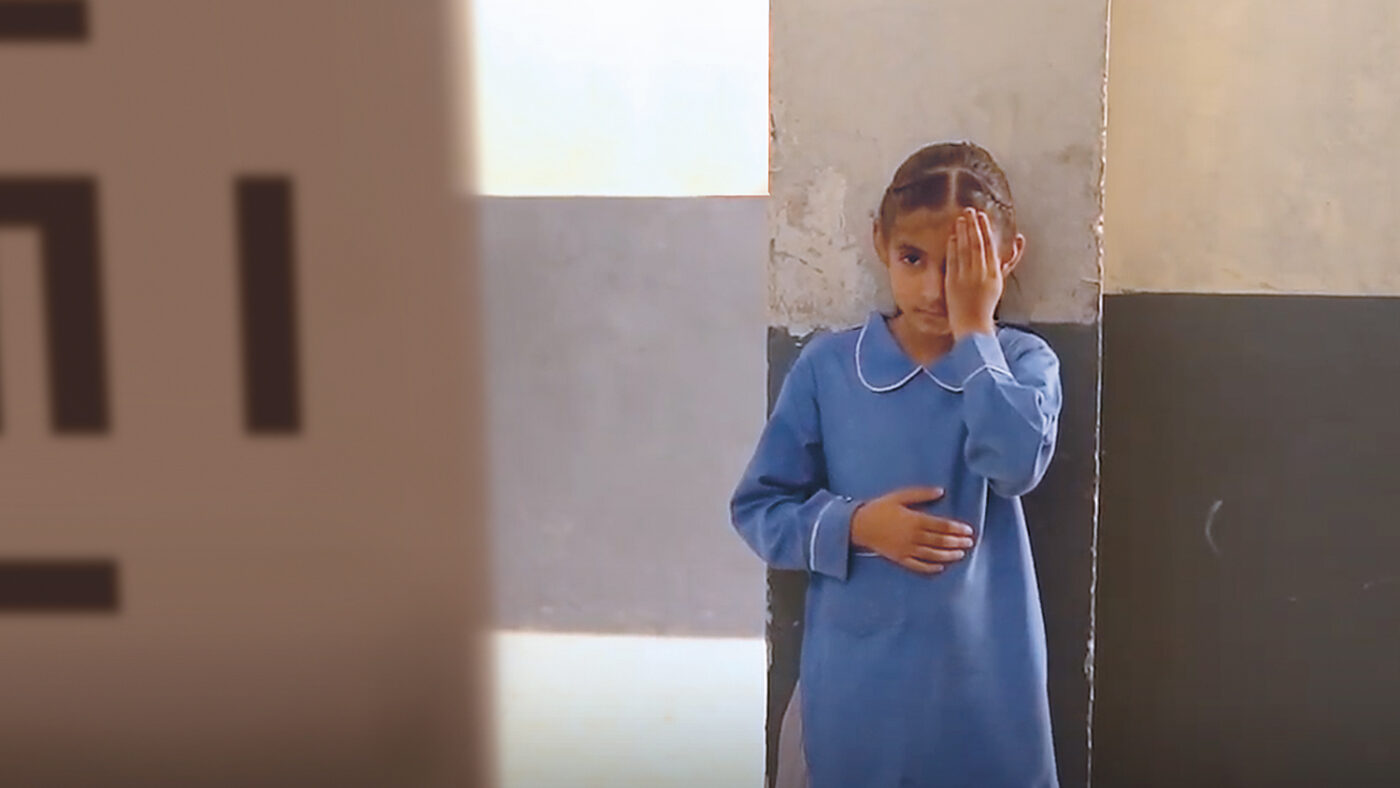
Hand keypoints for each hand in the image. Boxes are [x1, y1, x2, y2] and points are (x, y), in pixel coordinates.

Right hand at [850, 486, 975, 574]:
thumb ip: (921, 494)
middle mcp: (912, 537)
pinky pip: (918, 566)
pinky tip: (941, 567)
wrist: (858, 525)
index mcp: (914, 520)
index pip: (941, 526)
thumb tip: (941, 491)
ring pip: (932, 554)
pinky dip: (930, 568)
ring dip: (948, 555)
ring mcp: (906, 550)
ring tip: (961, 554)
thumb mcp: (899, 496)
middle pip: (940, 540)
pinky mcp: (899, 559)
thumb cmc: (879, 508)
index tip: (968, 530)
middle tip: (970, 542)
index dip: (956, 528)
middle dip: (957, 542)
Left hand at [945, 207, 1001, 338]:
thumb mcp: (999, 282)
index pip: (989, 246)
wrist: (973, 325)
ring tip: (960, 218)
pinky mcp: (953, 283)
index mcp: (994, 273)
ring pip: (965, 250)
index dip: (985, 230)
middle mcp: (981, 274)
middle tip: (970, 210)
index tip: (982, 216)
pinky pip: (953, 261)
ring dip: (962, 232)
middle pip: (977, 245)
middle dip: (973, 226)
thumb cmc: (986, 304)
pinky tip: (951, 236)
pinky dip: (952, 247)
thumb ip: (1007, 262)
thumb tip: (1018, 241)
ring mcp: (967, 278)